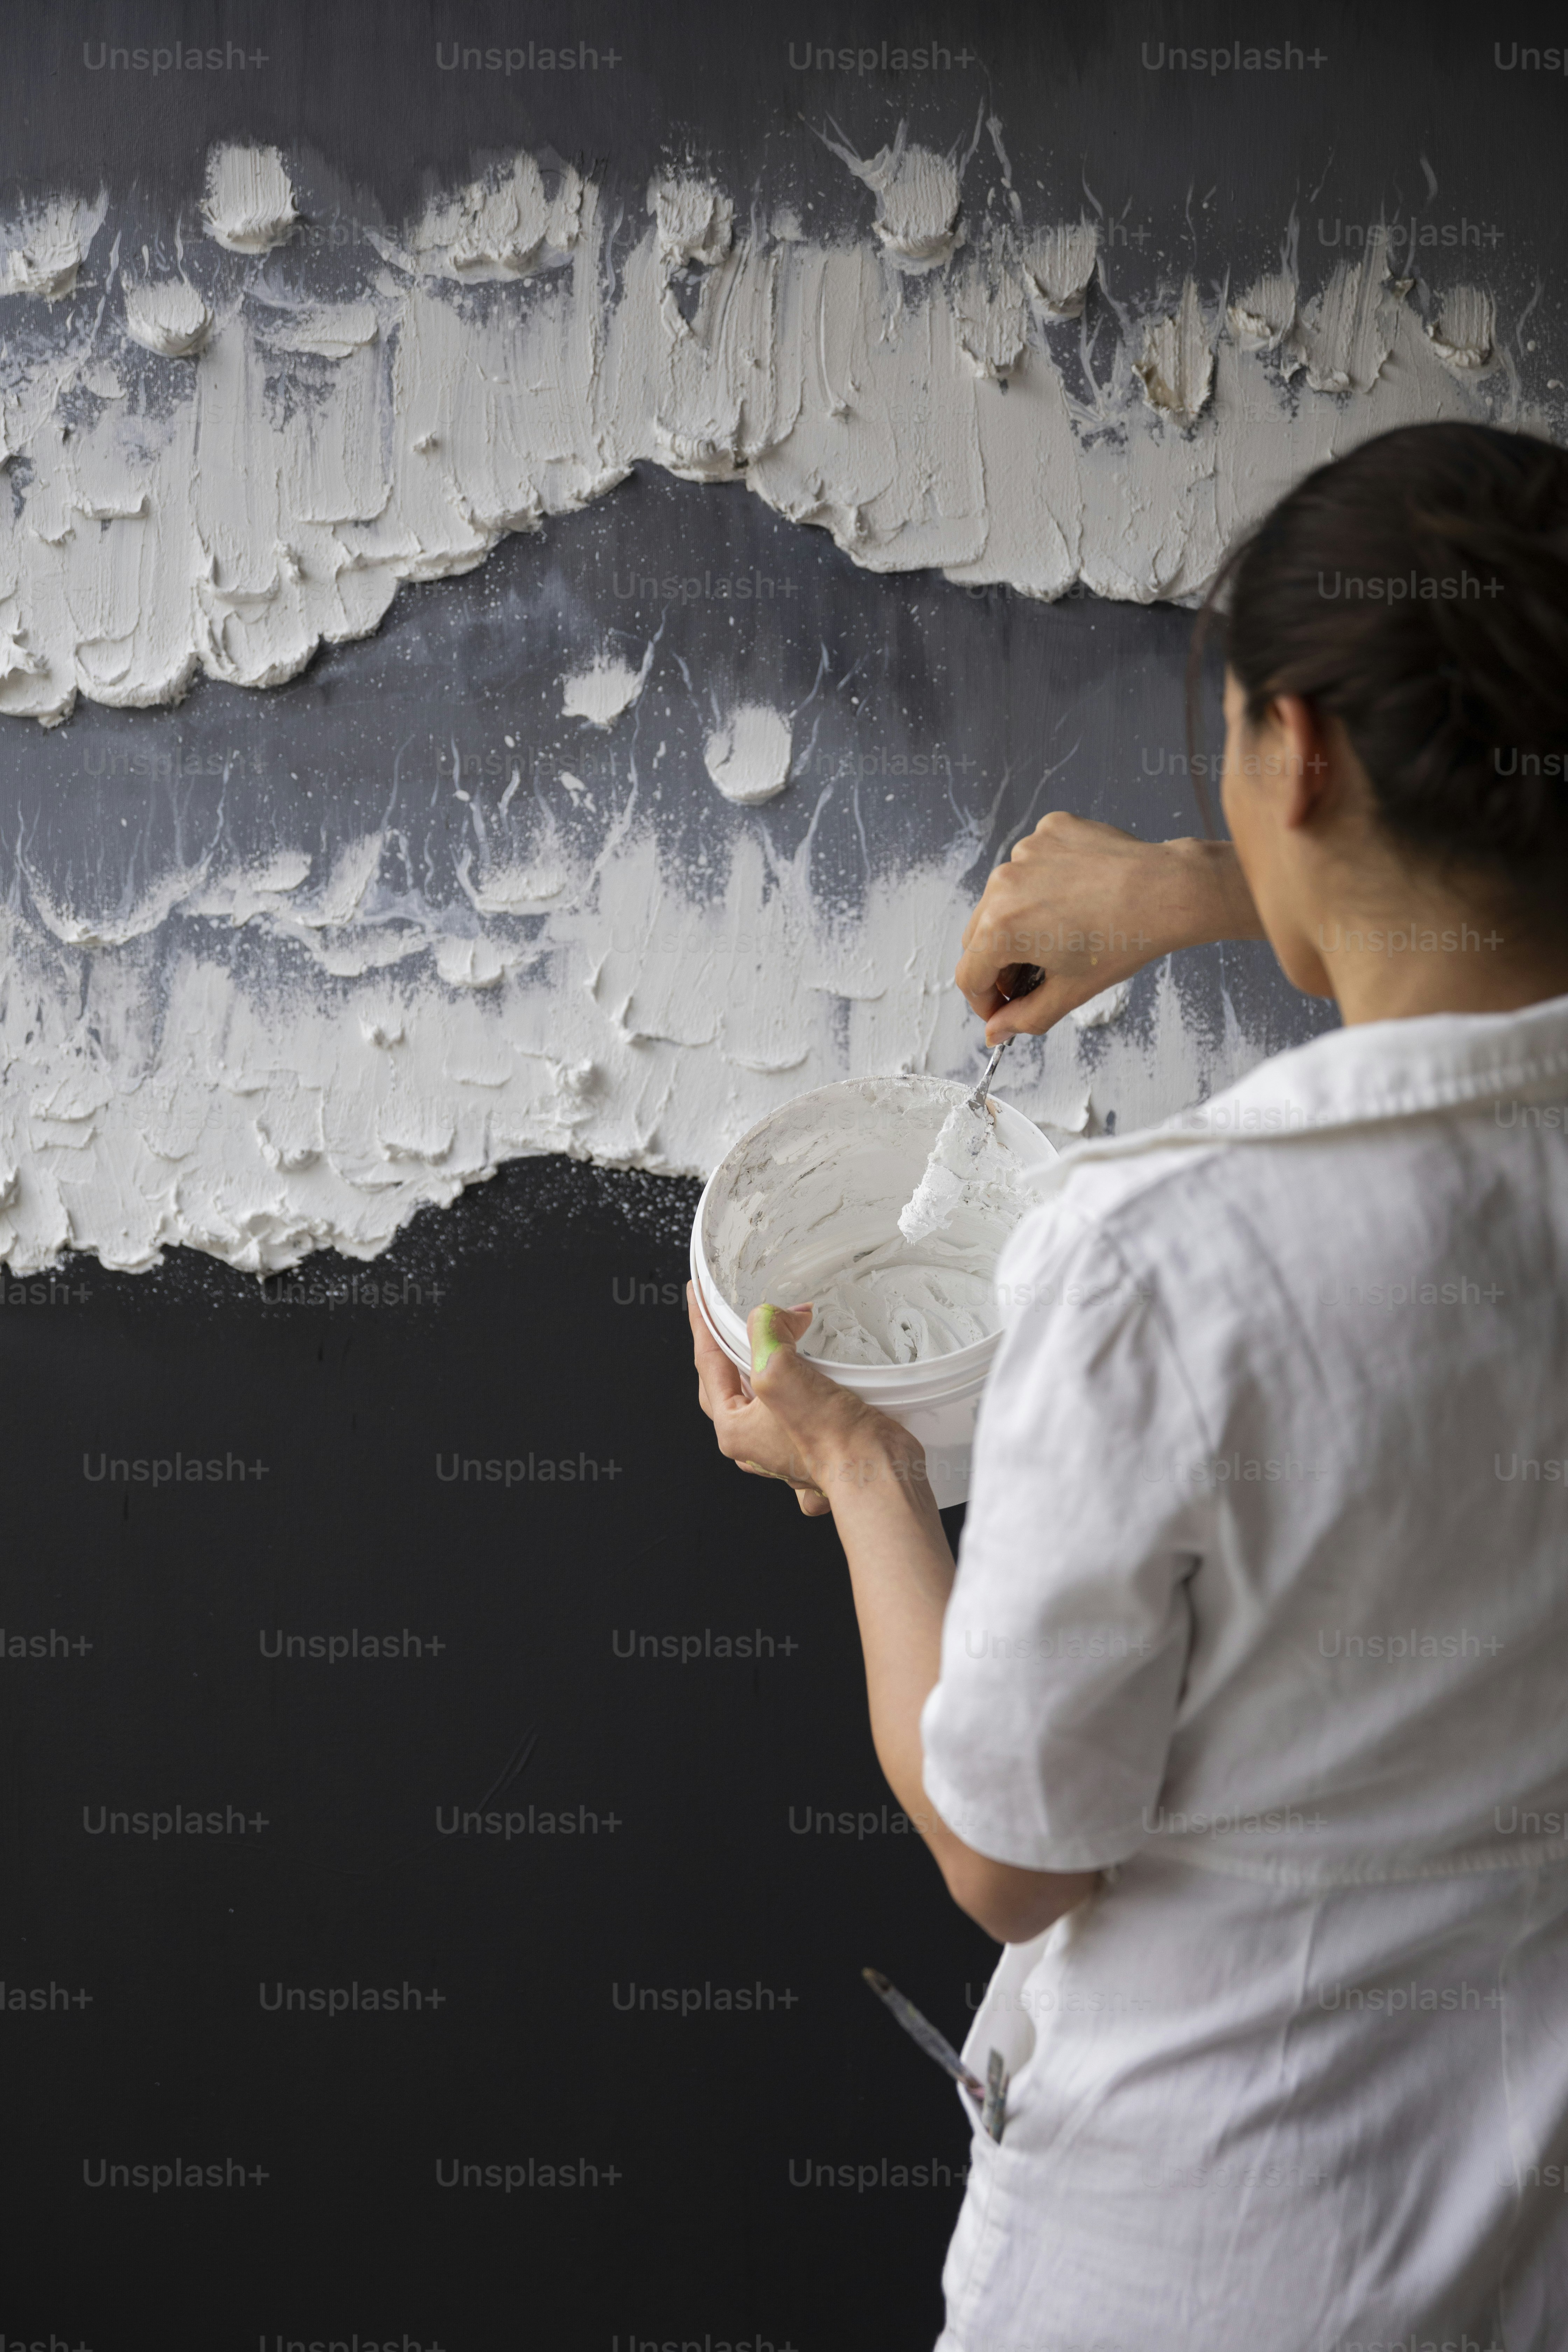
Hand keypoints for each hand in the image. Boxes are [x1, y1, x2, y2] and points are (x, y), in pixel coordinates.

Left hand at [687, 1287, 921, 1517]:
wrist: (879, 1471)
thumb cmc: (833, 1437)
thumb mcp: (782, 1373)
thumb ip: (765, 1333)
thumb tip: (773, 1316)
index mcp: (734, 1428)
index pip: (708, 1362)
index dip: (702, 1322)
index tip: (697, 1293)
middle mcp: (754, 1441)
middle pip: (729, 1379)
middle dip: (729, 1342)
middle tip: (726, 1312)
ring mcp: (783, 1443)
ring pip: (762, 1389)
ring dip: (768, 1357)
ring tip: (773, 1329)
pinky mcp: (813, 1439)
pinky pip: (795, 1399)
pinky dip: (797, 1374)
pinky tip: (808, 1360)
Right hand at [956, 812, 1260, 1040]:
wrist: (1167, 891)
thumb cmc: (1123, 941)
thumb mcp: (1070, 991)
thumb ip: (1025, 1017)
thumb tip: (994, 1034)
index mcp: (1000, 929)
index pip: (969, 976)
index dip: (984, 1002)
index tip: (1003, 1011)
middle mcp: (1002, 885)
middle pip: (978, 936)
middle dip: (999, 963)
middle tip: (1033, 977)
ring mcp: (1025, 852)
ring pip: (1004, 898)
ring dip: (1020, 920)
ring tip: (1061, 931)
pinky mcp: (1048, 830)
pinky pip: (1031, 864)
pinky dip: (1043, 883)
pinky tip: (1074, 895)